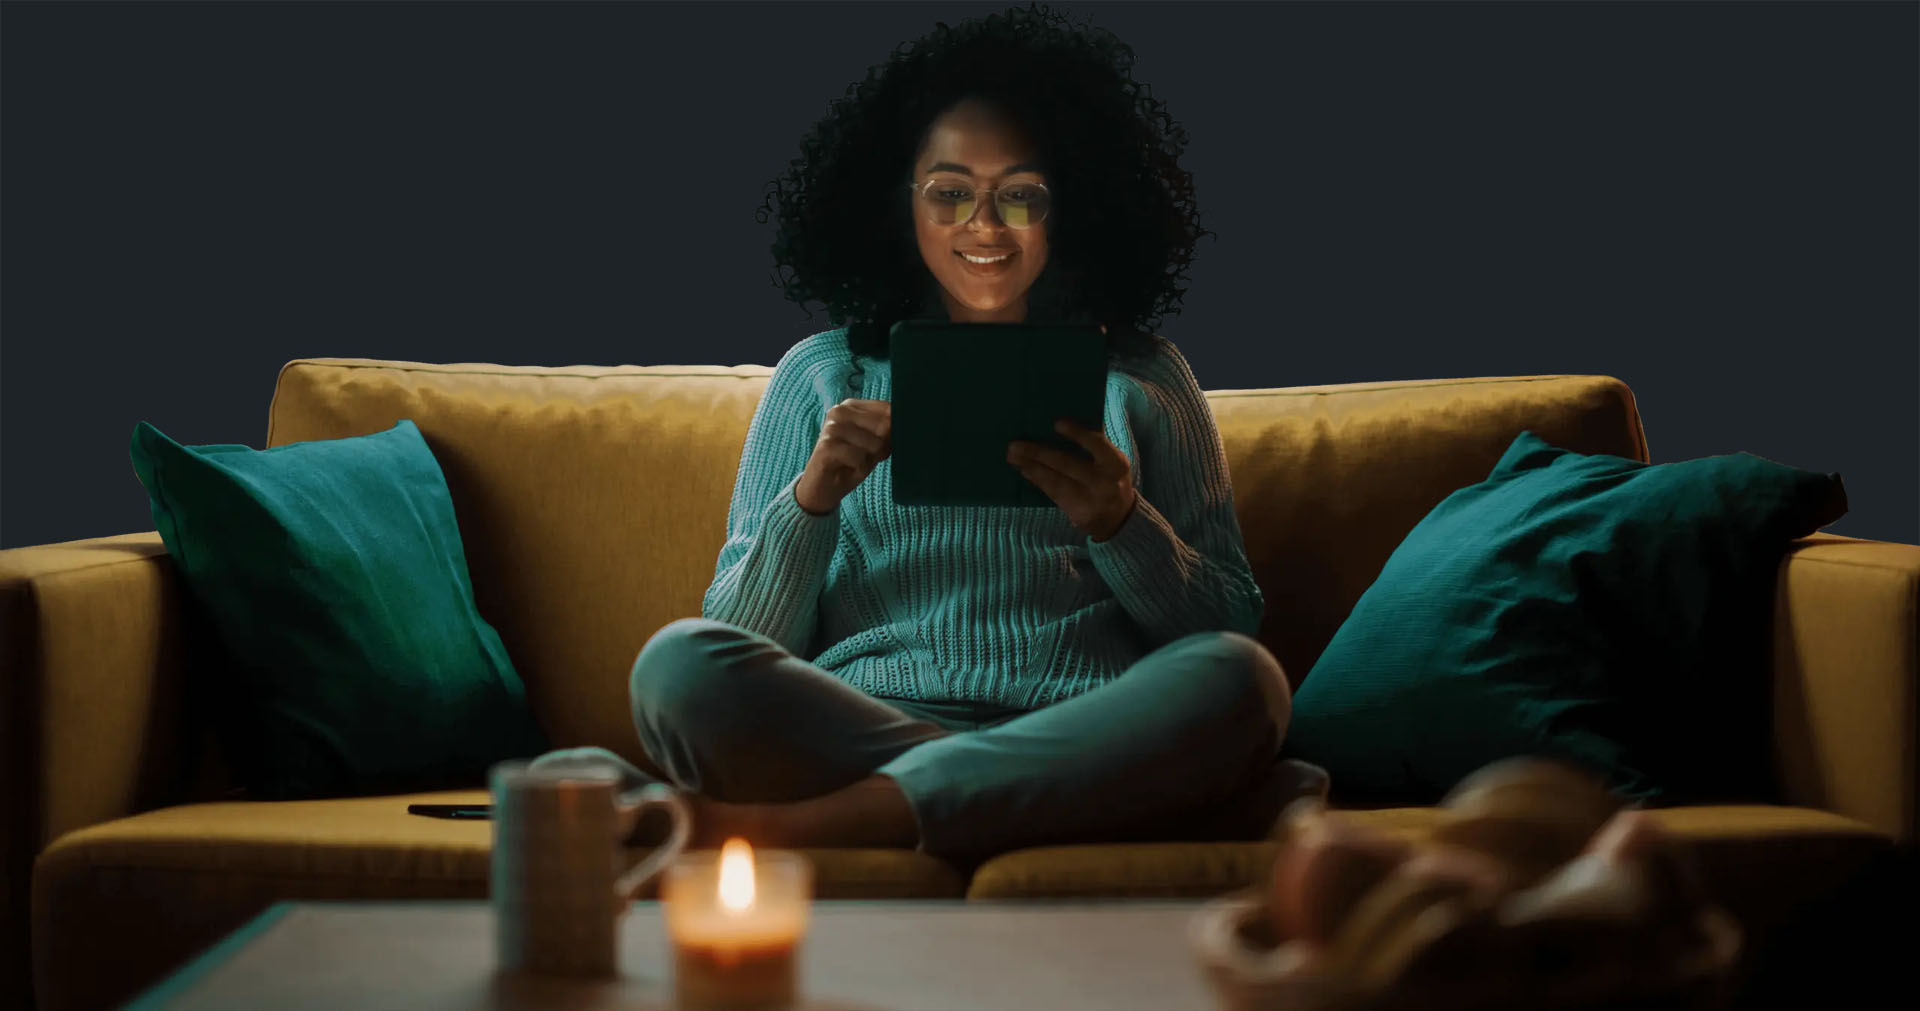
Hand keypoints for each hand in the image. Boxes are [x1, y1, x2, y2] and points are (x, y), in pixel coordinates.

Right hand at [796, 399, 890, 513]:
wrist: (822, 488)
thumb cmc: (851, 463)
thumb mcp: (874, 444)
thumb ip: (887, 431)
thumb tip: (907, 424)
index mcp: (851, 405)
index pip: (888, 409)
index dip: (895, 430)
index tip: (885, 444)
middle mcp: (839, 411)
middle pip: (884, 426)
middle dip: (882, 447)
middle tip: (867, 456)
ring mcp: (831, 427)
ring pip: (874, 444)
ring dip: (869, 459)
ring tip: (855, 462)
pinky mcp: (826, 446)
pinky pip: (859, 458)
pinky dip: (859, 468)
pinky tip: (847, 468)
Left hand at [1007, 419, 1137, 540]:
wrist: (1118, 517)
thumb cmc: (1109, 477)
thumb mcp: (1111, 461)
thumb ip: (1094, 444)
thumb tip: (1062, 421)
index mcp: (1115, 463)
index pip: (1096, 444)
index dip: (1077, 434)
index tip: (1057, 424)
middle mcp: (1104, 482)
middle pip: (1067, 464)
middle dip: (1039, 453)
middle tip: (1015, 445)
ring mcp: (1090, 499)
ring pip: (1056, 481)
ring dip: (1031, 467)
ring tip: (1013, 457)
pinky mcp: (1077, 513)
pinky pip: (1053, 493)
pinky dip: (1037, 480)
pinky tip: (1025, 471)